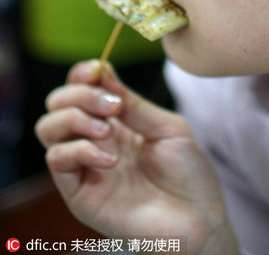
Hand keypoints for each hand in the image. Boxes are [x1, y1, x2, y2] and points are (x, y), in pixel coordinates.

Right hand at [35, 61, 238, 254]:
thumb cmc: (189, 174)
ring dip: (75, 118)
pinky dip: (79, 149)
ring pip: (48, 128)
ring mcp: (85, 167)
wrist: (200, 220)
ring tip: (109, 130)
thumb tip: (104, 72)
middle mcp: (95, 141)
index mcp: (116, 122)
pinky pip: (58, 161)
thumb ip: (134, 104)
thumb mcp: (166, 127)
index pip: (81, 88)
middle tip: (111, 105)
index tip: (99, 68)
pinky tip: (110, 158)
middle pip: (58, 103)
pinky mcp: (80, 195)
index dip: (84, 73)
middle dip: (79, 93)